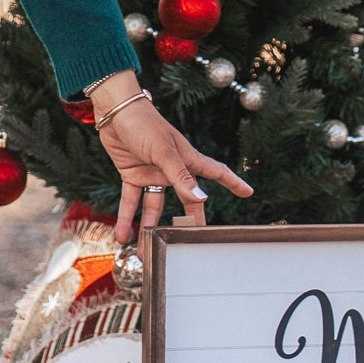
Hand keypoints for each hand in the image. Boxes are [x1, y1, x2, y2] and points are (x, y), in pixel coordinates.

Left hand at [87, 74, 252, 243]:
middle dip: (189, 221)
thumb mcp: (164, 151)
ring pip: (154, 207)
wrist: (115, 110)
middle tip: (190, 242)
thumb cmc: (144, 124)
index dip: (232, 182)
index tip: (248, 192)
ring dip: (149, 228)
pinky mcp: (132, 174)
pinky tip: (123, 235)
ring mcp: (152, 173)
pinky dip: (126, 217)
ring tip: (144, 252)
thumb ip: (181, 177)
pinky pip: (131, 201)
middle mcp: (172, 169)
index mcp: (187, 158)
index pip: (216, 172)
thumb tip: (201, 199)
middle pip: (186, 199)